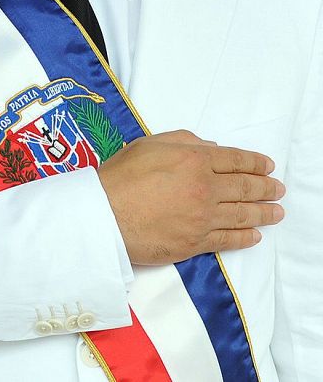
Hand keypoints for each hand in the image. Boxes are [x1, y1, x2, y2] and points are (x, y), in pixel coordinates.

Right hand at [98, 129, 283, 264]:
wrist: (104, 215)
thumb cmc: (120, 177)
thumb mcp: (147, 144)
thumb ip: (182, 141)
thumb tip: (209, 148)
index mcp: (194, 160)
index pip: (235, 160)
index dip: (255, 162)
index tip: (268, 166)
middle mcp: (205, 188)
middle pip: (246, 187)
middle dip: (266, 188)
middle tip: (278, 189)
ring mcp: (204, 217)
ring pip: (244, 215)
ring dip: (265, 213)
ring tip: (277, 212)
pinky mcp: (197, 241)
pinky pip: (230, 240)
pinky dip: (247, 237)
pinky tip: (256, 235)